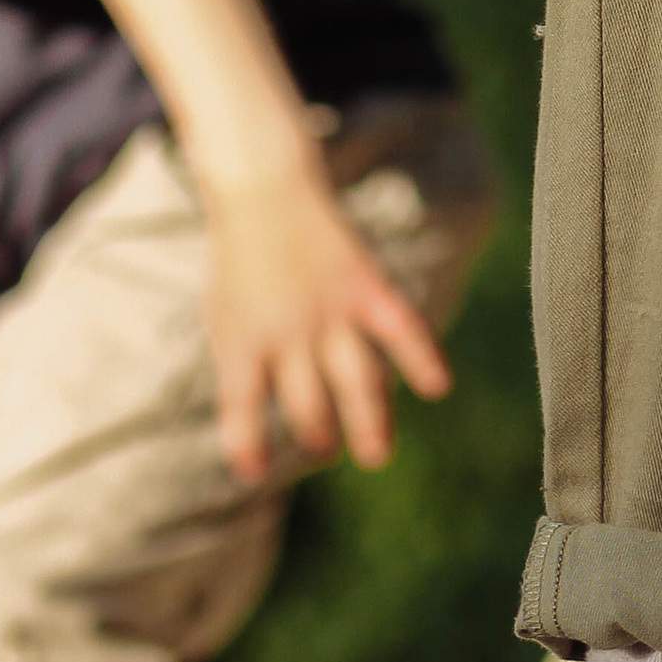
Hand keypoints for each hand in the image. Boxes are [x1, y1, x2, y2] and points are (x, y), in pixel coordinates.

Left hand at [205, 164, 451, 483]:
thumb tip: (258, 437)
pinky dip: (421, 356)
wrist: (263, 190)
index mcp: (242, 340)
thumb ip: (242, 372)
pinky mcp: (363, 283)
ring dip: (370, 423)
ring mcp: (329, 307)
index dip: (247, 446)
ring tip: (376, 454)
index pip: (242, 408)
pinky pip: (399, 326)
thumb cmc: (240, 265)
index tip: (252, 472)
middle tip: (325, 450)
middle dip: (318, 436)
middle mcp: (287, 330)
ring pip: (357, 379)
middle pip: (309, 404)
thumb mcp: (224, 318)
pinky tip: (437, 386)